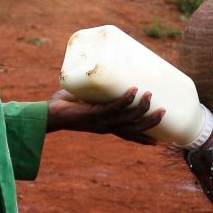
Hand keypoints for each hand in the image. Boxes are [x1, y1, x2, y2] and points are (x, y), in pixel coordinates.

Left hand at [47, 88, 163, 144]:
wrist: (49, 114)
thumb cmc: (65, 106)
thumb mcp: (87, 101)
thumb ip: (97, 91)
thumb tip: (105, 71)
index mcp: (108, 127)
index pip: (130, 136)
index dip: (145, 139)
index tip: (161, 142)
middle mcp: (107, 127)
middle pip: (135, 129)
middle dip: (151, 122)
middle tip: (163, 111)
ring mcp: (101, 122)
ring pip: (128, 118)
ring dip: (141, 107)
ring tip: (150, 94)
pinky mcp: (94, 114)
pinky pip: (113, 107)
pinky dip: (125, 99)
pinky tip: (133, 91)